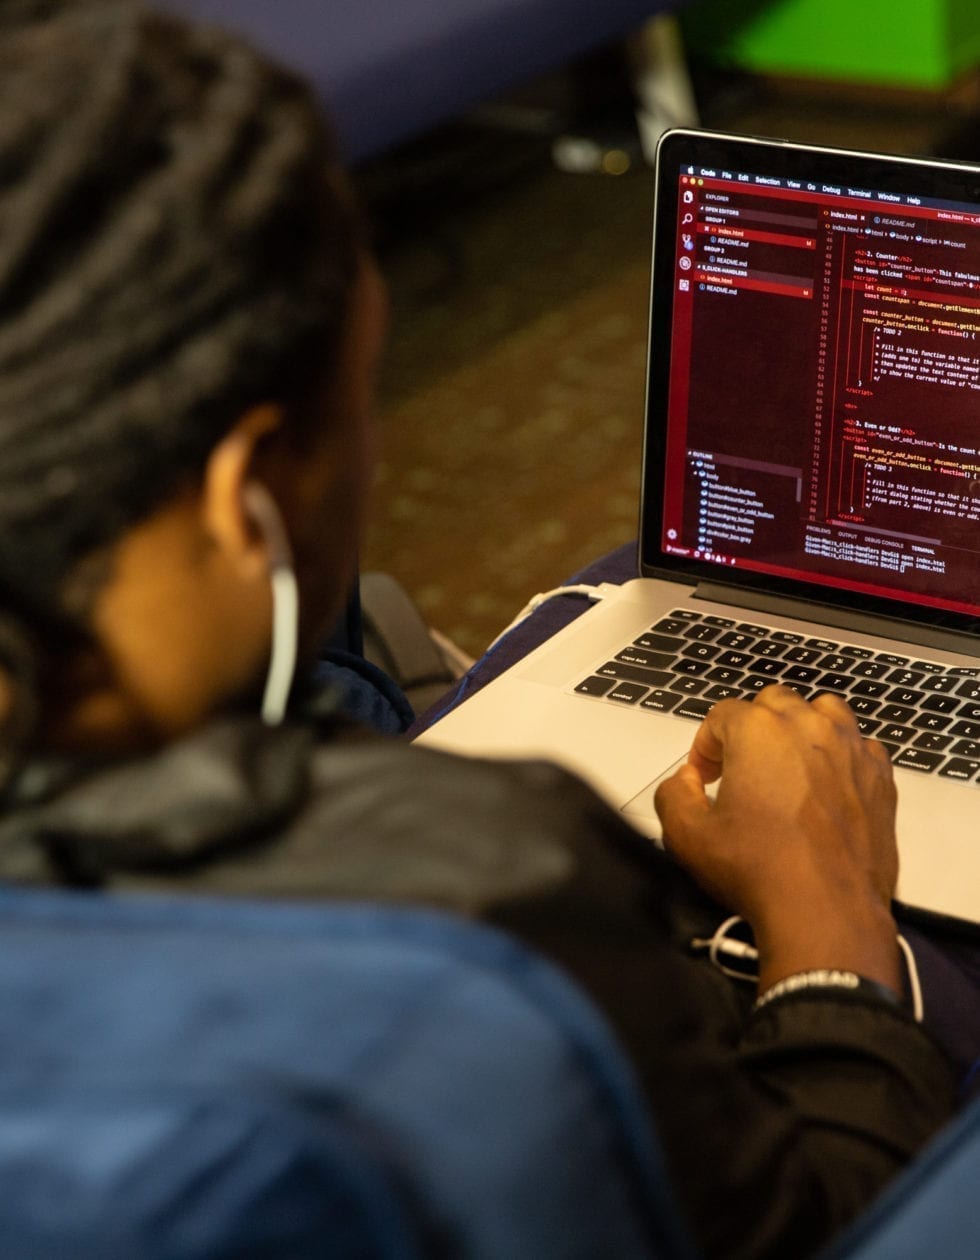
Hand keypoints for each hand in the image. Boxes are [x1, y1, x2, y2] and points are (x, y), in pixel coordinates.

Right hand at [654, 686, 901, 993]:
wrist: (826, 912)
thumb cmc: (765, 873)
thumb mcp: (687, 836)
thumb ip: (673, 794)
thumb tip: (683, 781)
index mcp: (758, 731)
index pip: (722, 715)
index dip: (706, 745)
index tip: (704, 773)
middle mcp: (808, 728)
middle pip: (773, 703)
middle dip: (753, 729)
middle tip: (742, 768)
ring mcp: (850, 749)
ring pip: (822, 714)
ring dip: (801, 731)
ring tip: (788, 767)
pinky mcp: (879, 776)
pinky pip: (858, 747)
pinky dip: (840, 758)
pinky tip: (826, 789)